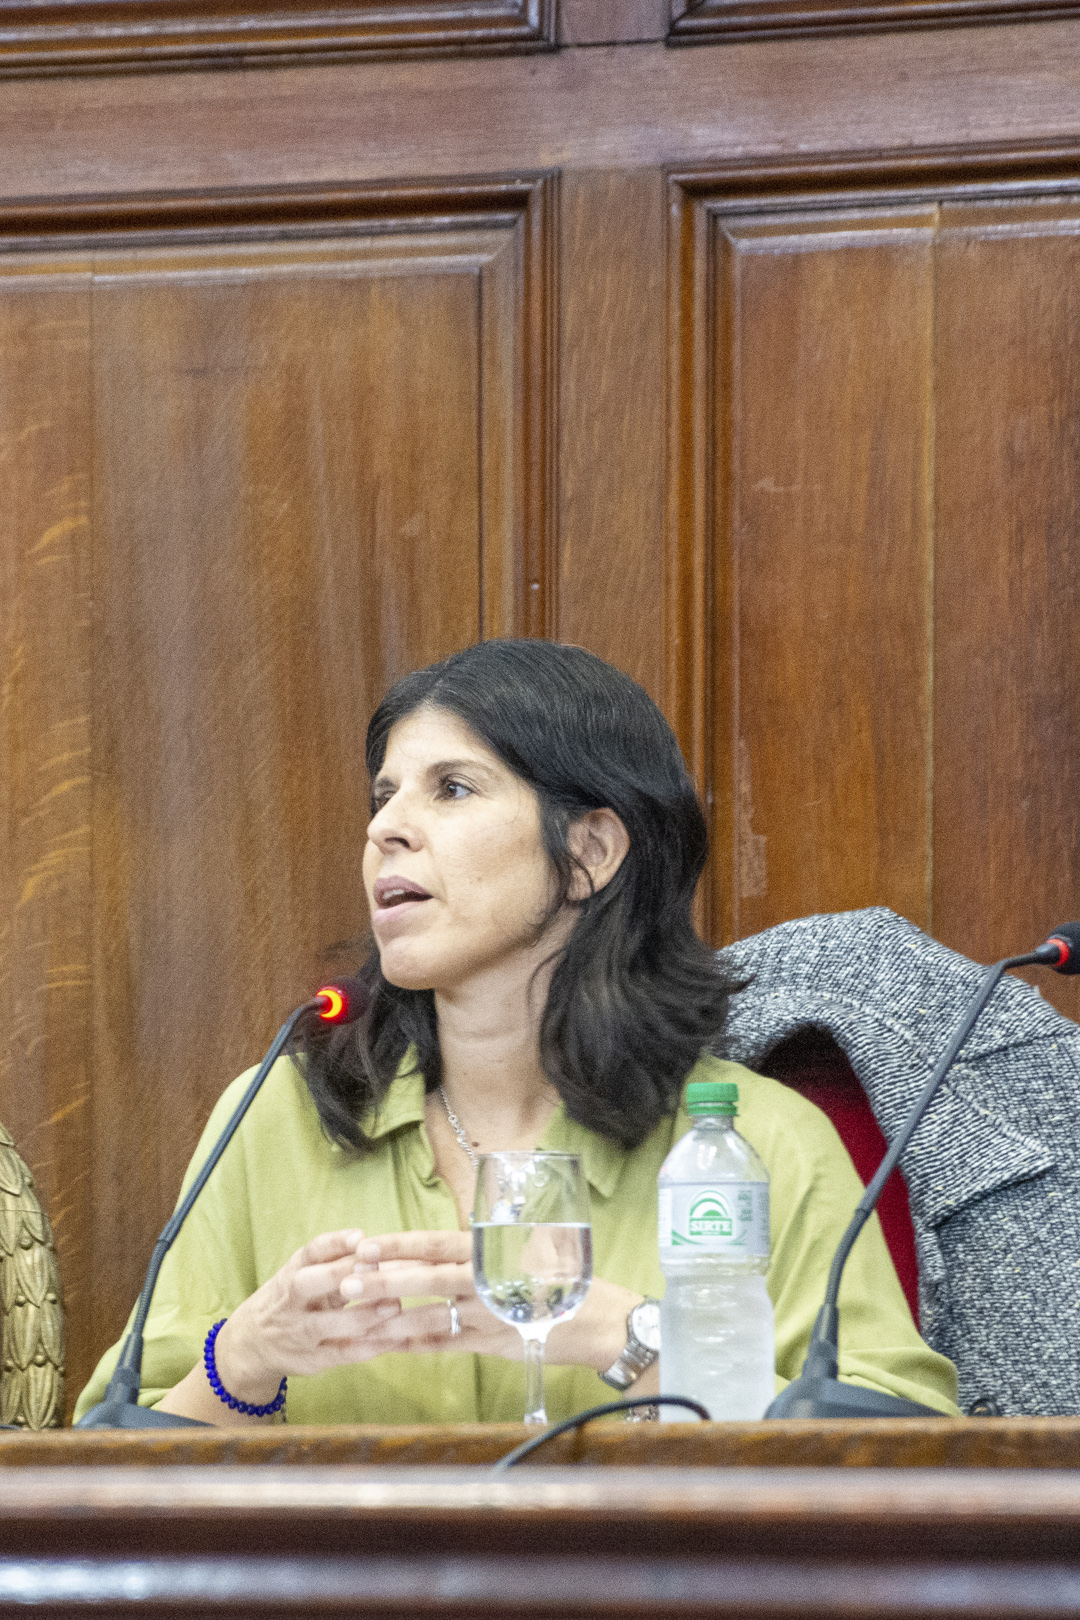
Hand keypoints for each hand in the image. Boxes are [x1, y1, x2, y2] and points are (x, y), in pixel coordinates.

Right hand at [209, 1229, 402, 1402]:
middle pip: (308, 1283)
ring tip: (393, 1305)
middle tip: (374, 1265)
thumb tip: (379, 1245)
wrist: (251, 1344)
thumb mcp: (303, 1275)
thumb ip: (335, 1262)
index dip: (334, 1243)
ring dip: (361, 1314)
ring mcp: (299, 1332)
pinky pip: (341, 1353)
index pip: (309, 1252)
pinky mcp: (312, 1359)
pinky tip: (393, 1338)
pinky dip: (367, 1347)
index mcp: (292, 1272)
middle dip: (339, 1273)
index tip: (360, 1236)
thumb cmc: (293, 1300)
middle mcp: (291, 1301)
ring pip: (327, 1323)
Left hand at [339, 1229, 641, 1373]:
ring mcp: (487, 1318)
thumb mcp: (532, 1250)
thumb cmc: (567, 1279)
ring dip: (390, 1318)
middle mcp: (486, 1285)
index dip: (401, 1246)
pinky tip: (385, 1345)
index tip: (367, 1243)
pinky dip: (413, 1344)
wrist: (601, 1322)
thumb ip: (492, 1249)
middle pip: (427, 1280)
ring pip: (428, 1318)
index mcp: (492, 1254)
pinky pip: (445, 1345)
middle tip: (347, 1279)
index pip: (437, 1246)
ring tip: (355, 1318)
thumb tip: (457, 1240)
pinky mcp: (491, 1345)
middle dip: (384, 1279)